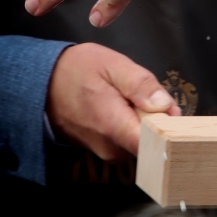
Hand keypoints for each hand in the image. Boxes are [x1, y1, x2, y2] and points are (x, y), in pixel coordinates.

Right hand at [47, 43, 180, 158]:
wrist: (42, 85)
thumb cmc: (77, 71)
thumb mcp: (111, 65)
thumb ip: (140, 84)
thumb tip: (165, 105)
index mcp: (113, 125)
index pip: (155, 145)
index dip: (172, 129)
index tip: (174, 111)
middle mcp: (111, 147)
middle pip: (153, 140)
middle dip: (159, 118)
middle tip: (149, 94)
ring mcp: (107, 151)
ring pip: (143, 139)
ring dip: (145, 120)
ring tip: (131, 98)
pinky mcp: (105, 149)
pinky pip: (130, 139)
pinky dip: (134, 123)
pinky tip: (124, 107)